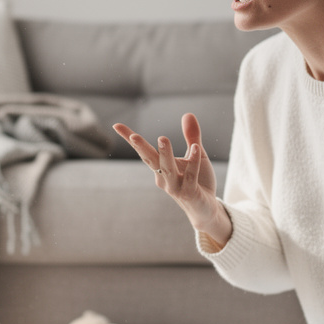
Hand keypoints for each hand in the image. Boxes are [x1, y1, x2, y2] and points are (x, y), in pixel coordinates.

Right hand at [112, 113, 227, 240]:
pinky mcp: (189, 193)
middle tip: (133, 136)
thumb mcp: (196, 155)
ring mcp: (175, 187)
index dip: (129, 138)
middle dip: (141, 148)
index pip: (144, 151)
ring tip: (162, 138)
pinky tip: (196, 148)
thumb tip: (187, 113)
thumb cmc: (199, 181)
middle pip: (150, 160)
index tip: (116, 125)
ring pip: (168, 169)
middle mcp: (164, 178)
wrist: (206, 209)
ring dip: (165, 154)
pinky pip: (190, 176)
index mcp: (161, 168)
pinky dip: (192, 162)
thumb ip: (191, 136)